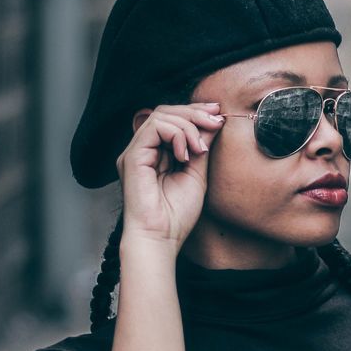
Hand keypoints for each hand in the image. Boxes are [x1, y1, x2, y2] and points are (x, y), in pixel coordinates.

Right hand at [115, 101, 224, 246]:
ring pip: (161, 116)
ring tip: (200, 149)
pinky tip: (186, 154)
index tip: (218, 113)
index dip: (195, 112)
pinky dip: (177, 134)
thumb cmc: (176, 215)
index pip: (172, 119)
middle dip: (194, 113)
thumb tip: (214, 120)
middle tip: (216, 121)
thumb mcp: (197, 173)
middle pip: (166, 112)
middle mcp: (143, 150)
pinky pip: (155, 128)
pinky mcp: (132, 156)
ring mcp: (136, 152)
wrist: (161, 238)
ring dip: (188, 126)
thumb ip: (201, 146)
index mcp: (156, 153)